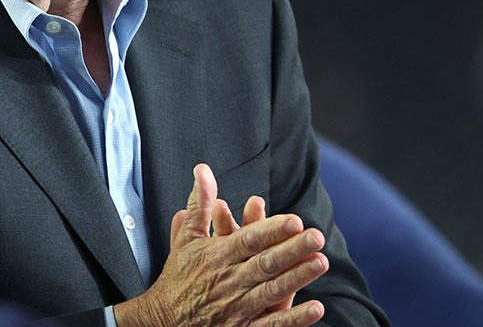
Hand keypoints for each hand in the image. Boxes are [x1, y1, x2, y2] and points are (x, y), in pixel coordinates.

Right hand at [114, 164, 327, 326]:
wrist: (162, 322)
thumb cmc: (178, 278)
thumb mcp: (186, 239)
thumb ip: (199, 204)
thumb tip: (203, 171)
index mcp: (217, 256)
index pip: (248, 240)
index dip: (271, 230)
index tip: (294, 220)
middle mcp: (229, 281)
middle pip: (265, 263)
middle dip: (292, 249)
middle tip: (316, 236)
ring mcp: (237, 308)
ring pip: (271, 290)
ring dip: (298, 277)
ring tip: (320, 262)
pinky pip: (272, 326)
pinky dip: (294, 318)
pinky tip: (315, 308)